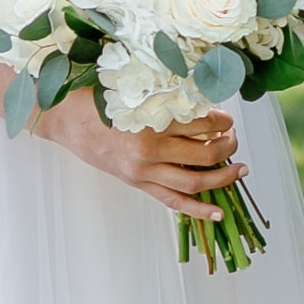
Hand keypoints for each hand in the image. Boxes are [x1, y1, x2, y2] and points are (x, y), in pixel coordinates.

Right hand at [37, 89, 241, 209]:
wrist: (65, 118)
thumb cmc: (98, 98)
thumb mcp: (135, 90)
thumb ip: (167, 97)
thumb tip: (203, 102)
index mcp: (151, 120)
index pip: (202, 124)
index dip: (222, 121)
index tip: (226, 118)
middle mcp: (150, 149)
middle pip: (205, 153)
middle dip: (228, 146)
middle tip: (233, 138)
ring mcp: (144, 171)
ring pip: (194, 181)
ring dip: (222, 177)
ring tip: (239, 170)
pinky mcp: (137, 184)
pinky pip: (172, 201)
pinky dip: (197, 210)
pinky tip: (218, 213)